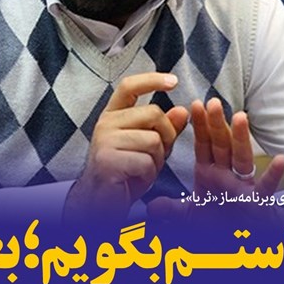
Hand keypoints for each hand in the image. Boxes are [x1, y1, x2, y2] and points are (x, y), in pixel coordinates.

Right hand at [63, 72, 189, 223]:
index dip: (152, 80)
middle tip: (155, 156)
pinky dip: (147, 175)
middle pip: (153, 114)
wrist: (100, 203)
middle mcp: (105, 123)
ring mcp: (104, 141)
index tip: (173, 80)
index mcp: (113, 116)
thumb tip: (183, 110)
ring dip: (156, 160)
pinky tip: (134, 180)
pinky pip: (145, 162)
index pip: (129, 87)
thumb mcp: (148, 148)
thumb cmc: (125, 174)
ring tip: (141, 170)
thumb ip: (164, 129)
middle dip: (166, 136)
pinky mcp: (107, 160)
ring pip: (153, 140)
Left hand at [149, 98, 283, 225]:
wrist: (241, 239)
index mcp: (209, 173)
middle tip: (213, 102)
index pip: (203, 144)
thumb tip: (151, 207)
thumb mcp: (191, 215)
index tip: (194, 105)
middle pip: (222, 145)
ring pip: (242, 157)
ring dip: (242, 138)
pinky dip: (273, 175)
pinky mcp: (258, 201)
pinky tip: (280, 159)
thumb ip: (172, 209)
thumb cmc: (218, 221)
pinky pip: (266, 187)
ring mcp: (243, 185)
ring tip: (240, 117)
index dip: (199, 125)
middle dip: (217, 124)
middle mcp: (226, 174)